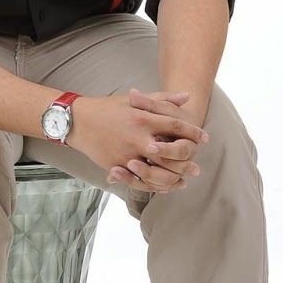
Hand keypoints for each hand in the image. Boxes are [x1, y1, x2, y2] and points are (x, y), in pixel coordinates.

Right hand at [68, 90, 207, 194]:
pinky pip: (139, 180)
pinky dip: (153, 185)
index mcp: (142, 118)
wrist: (78, 120)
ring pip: (156, 171)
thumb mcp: (134, 99)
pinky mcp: (116, 165)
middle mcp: (136, 137)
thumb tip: (187, 97)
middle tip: (197, 167)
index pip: (175, 126)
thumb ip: (162, 99)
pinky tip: (163, 185)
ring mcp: (126, 154)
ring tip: (184, 180)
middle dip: (186, 161)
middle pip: (170, 153)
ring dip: (173, 178)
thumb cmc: (108, 108)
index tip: (205, 138)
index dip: (192, 132)